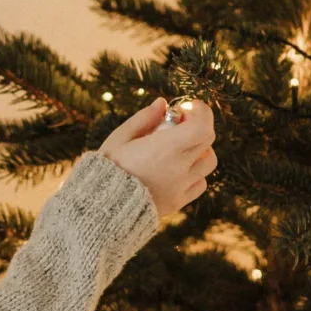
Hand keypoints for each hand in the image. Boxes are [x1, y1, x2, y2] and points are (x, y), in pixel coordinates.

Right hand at [99, 97, 215, 223]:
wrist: (101, 207)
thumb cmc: (108, 168)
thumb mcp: (120, 137)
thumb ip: (145, 118)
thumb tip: (162, 103)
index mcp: (164, 149)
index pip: (202, 126)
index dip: (201, 112)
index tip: (187, 107)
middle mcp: (178, 168)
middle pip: (207, 140)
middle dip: (198, 125)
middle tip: (179, 123)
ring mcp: (180, 187)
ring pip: (209, 162)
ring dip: (200, 149)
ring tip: (180, 147)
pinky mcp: (178, 202)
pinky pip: (200, 184)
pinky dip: (196, 173)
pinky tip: (178, 169)